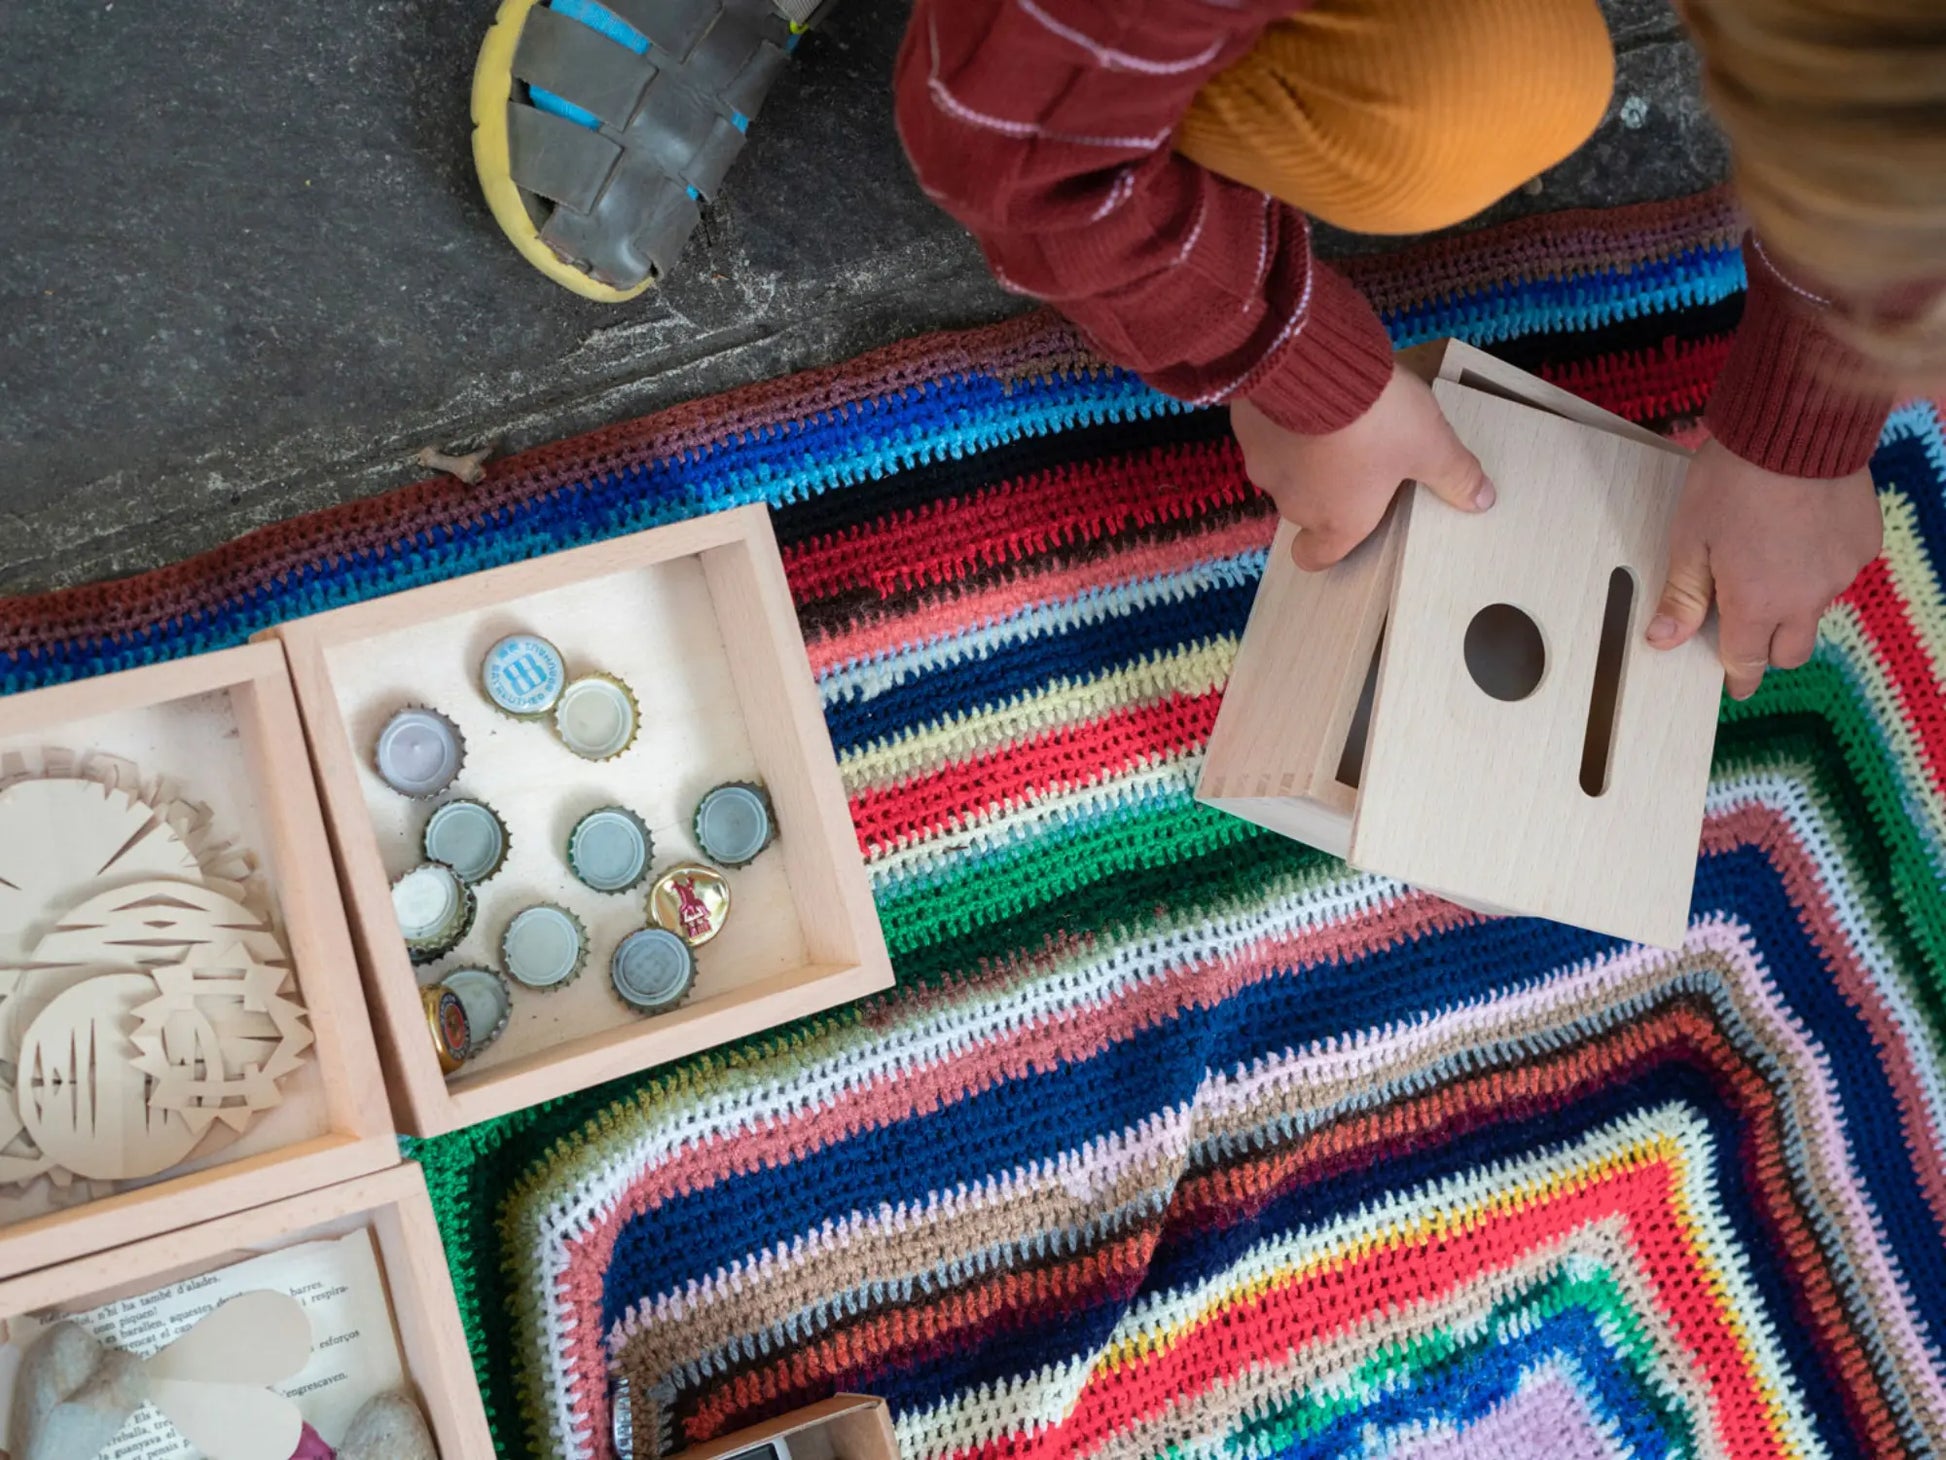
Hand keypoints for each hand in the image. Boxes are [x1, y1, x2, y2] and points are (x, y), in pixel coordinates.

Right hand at [1231, 365, 1495, 570]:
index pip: (1317, 557)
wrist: (1315, 366)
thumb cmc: (1377, 421)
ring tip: (1330, 417)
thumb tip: (1482, 500)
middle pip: (1306, 507)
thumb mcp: (1430, 446)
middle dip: (1326, 483)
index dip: (1326, 548)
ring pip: (1285, 468)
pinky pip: (1265, 433)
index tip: (1342, 527)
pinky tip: (1304, 397)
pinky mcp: (1244, 430)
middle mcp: (1294, 503)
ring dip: (1302, 451)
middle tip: (1356, 450)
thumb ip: (1454, 476)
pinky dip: (1282, 422)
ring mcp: (1263, 467)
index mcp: (1337, 521)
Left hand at [1647, 439, 1881, 698]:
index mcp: (1757, 604)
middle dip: (1769, 650)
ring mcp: (1841, 572)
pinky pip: (1840, 570)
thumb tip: (1663, 639)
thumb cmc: (1733, 481)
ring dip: (1795, 601)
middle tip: (1749, 629)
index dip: (1737, 677)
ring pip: (1817, 608)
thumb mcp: (1691, 539)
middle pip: (1791, 651)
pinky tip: (1800, 532)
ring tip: (1770, 561)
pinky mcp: (1864, 543)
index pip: (1747, 662)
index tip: (1734, 684)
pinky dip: (1820, 563)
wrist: (1795, 429)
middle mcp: (1806, 598)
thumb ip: (1683, 595)